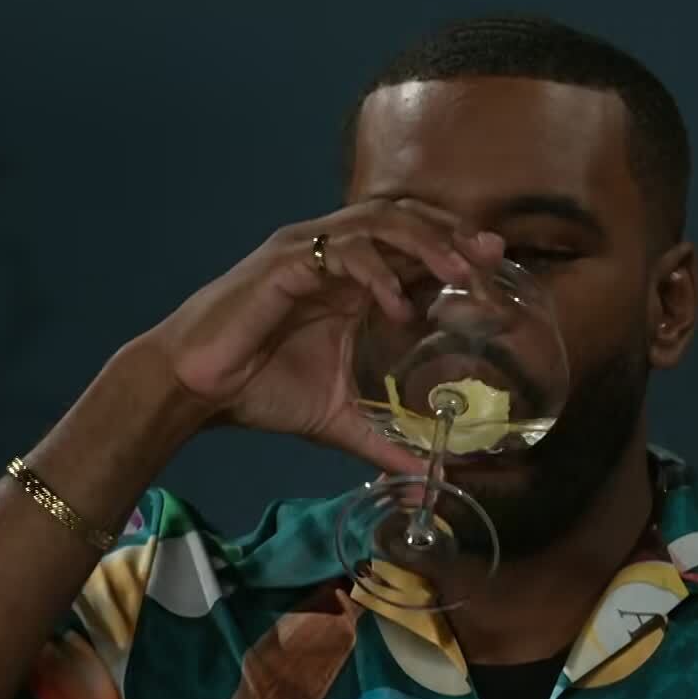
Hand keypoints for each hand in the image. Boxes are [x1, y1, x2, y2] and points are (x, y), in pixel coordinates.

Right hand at [142, 198, 503, 474]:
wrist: (197, 389)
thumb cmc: (262, 391)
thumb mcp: (340, 420)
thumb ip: (385, 441)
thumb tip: (430, 478)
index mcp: (353, 283)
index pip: (417, 247)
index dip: (458, 251)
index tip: (500, 269)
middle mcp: (337, 256)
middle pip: (408, 220)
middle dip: (454, 235)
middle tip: (492, 259)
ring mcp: (310, 252)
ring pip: (380, 220)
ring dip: (426, 243)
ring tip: (459, 275)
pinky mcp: (284, 262)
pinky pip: (341, 251)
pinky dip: (377, 272)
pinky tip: (398, 306)